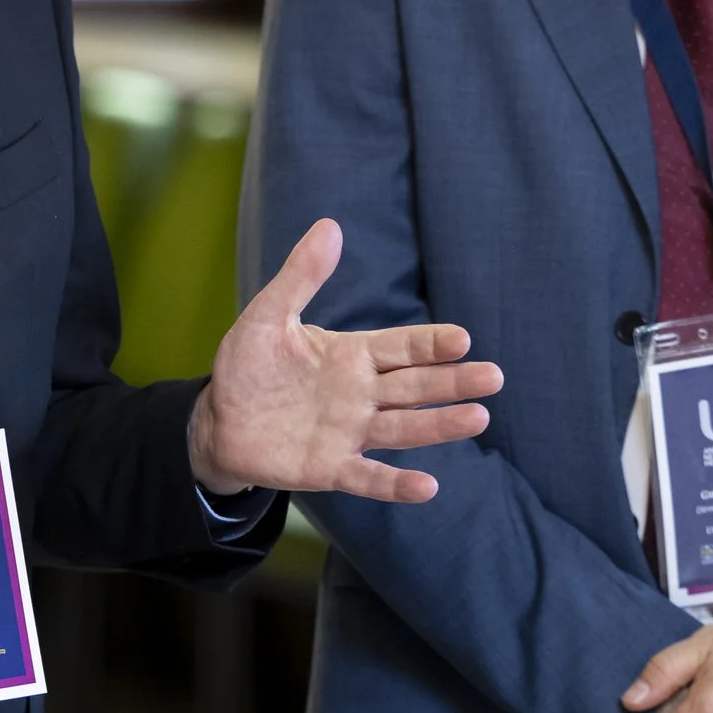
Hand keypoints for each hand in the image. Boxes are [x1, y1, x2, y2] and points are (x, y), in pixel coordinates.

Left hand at [187, 218, 501, 501]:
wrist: (219, 420)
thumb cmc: (250, 366)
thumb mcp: (269, 315)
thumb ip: (301, 276)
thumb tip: (330, 225)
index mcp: (352, 355)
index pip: (402, 346)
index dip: (431, 343)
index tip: (463, 339)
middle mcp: (361, 394)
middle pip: (416, 386)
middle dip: (453, 382)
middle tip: (493, 377)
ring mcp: (350, 432)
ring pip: (404, 428)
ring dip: (440, 425)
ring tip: (477, 418)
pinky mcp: (331, 467)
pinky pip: (369, 477)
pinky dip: (396, 484)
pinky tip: (428, 487)